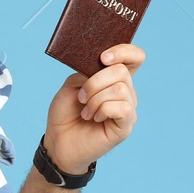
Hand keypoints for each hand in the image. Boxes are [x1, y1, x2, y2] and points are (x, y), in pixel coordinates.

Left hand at [44, 43, 143, 174]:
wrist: (58, 141)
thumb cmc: (65, 114)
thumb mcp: (73, 84)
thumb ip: (90, 71)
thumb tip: (105, 66)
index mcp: (113, 79)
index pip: (134, 57)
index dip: (124, 51)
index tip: (103, 58)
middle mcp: (125, 92)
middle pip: (122, 71)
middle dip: (95, 81)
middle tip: (81, 96)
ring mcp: (127, 109)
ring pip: (120, 89)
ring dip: (96, 98)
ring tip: (86, 111)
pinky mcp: (126, 125)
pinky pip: (122, 108)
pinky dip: (103, 110)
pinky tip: (94, 118)